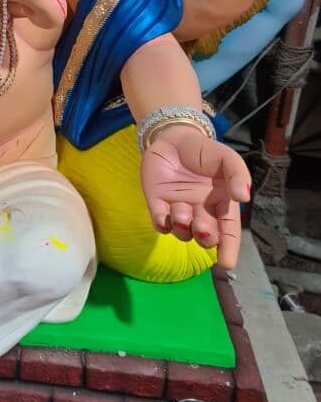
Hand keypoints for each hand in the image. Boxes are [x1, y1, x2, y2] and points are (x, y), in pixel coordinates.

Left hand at [141, 127, 250, 269]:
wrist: (172, 137)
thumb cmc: (203, 151)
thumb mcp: (227, 158)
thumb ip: (238, 175)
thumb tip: (243, 198)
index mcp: (221, 204)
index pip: (229, 232)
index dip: (229, 250)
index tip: (227, 264)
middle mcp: (201, 212)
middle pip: (206, 238)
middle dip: (205, 237)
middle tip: (201, 225)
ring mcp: (179, 210)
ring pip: (183, 233)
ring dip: (183, 226)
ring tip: (181, 208)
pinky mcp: (157, 205)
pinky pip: (160, 224)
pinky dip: (163, 223)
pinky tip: (165, 212)